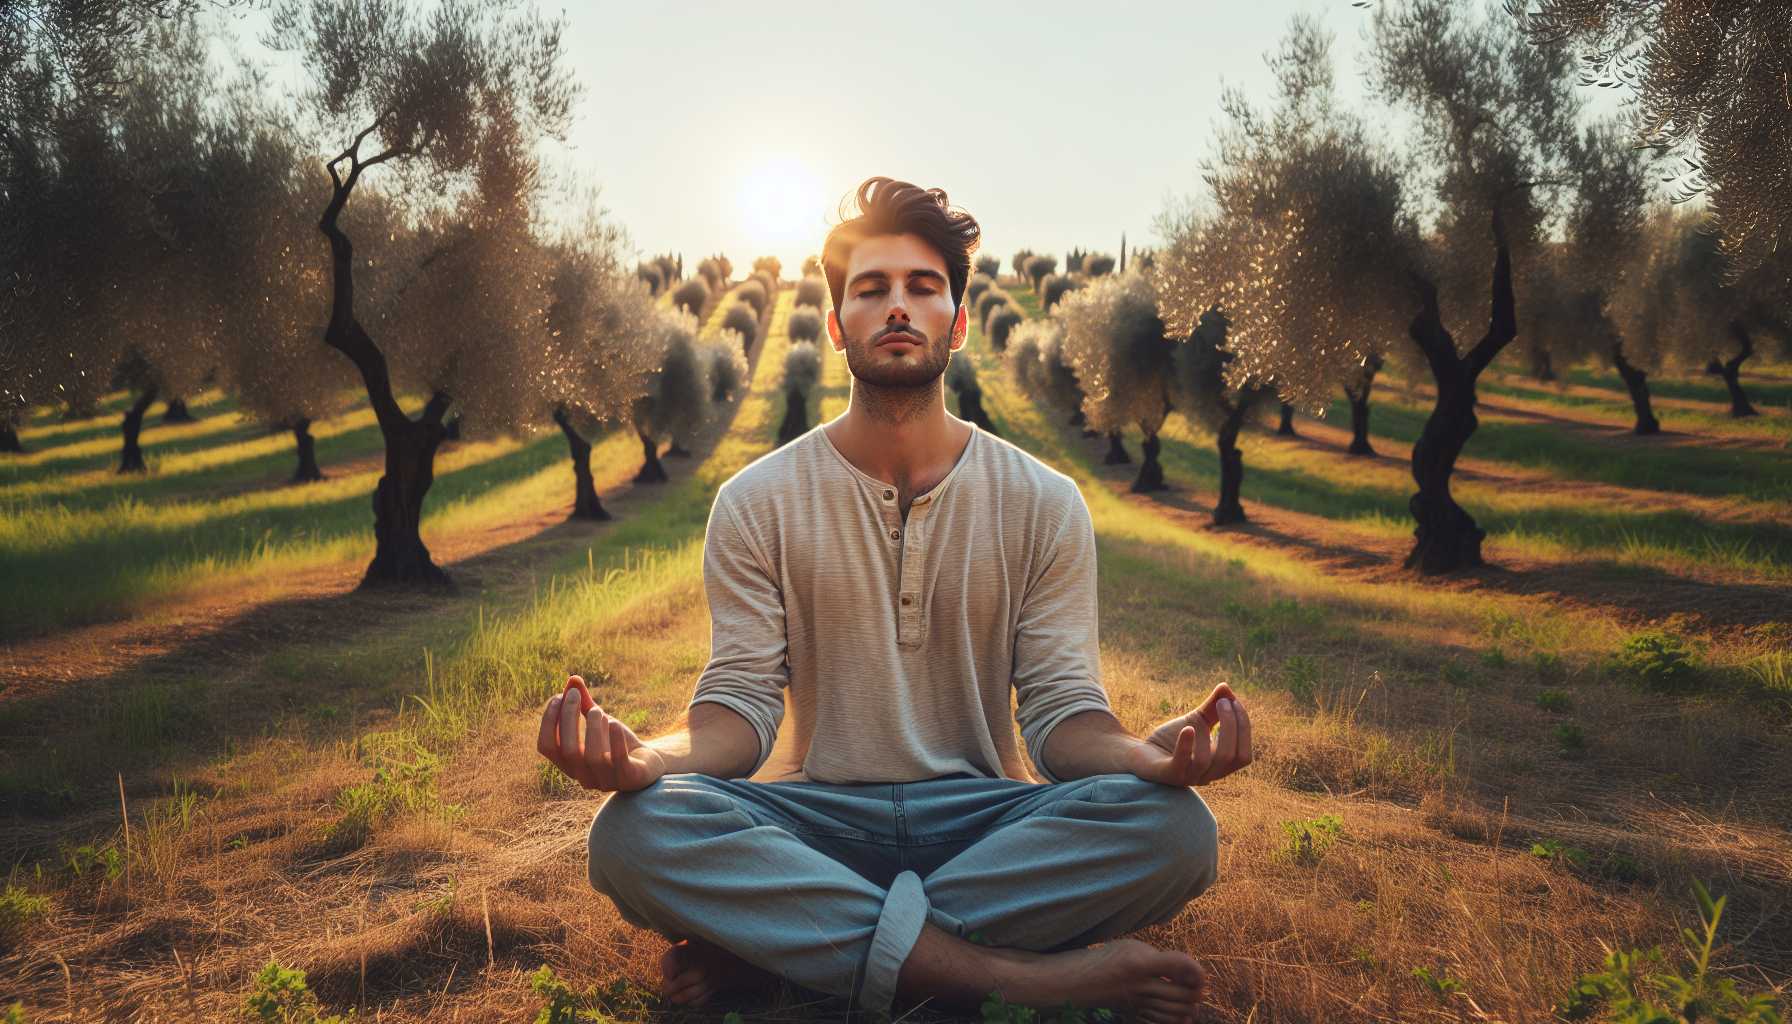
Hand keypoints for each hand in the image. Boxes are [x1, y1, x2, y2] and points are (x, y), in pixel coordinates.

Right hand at [536, 675, 665, 792]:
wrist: (649, 762)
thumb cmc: (617, 742)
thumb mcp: (599, 722)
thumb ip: (584, 704)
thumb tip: (572, 679)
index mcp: (569, 764)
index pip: (547, 747)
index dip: (548, 721)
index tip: (558, 696)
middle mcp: (583, 777)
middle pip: (568, 751)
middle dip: (569, 718)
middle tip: (575, 694)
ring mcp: (606, 781)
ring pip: (592, 758)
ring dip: (593, 729)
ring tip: (598, 710)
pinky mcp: (630, 779)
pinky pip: (620, 762)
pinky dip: (615, 740)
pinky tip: (614, 723)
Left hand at [1126, 683, 1252, 786]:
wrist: (1140, 754)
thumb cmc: (1171, 740)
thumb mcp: (1195, 722)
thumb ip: (1212, 708)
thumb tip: (1226, 687)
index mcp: (1219, 766)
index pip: (1243, 755)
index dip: (1243, 728)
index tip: (1234, 702)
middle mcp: (1207, 775)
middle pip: (1231, 757)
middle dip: (1231, 726)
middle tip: (1222, 702)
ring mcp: (1187, 776)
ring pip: (1207, 761)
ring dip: (1209, 734)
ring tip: (1206, 711)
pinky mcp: (1167, 774)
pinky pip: (1180, 763)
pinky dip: (1186, 745)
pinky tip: (1187, 728)